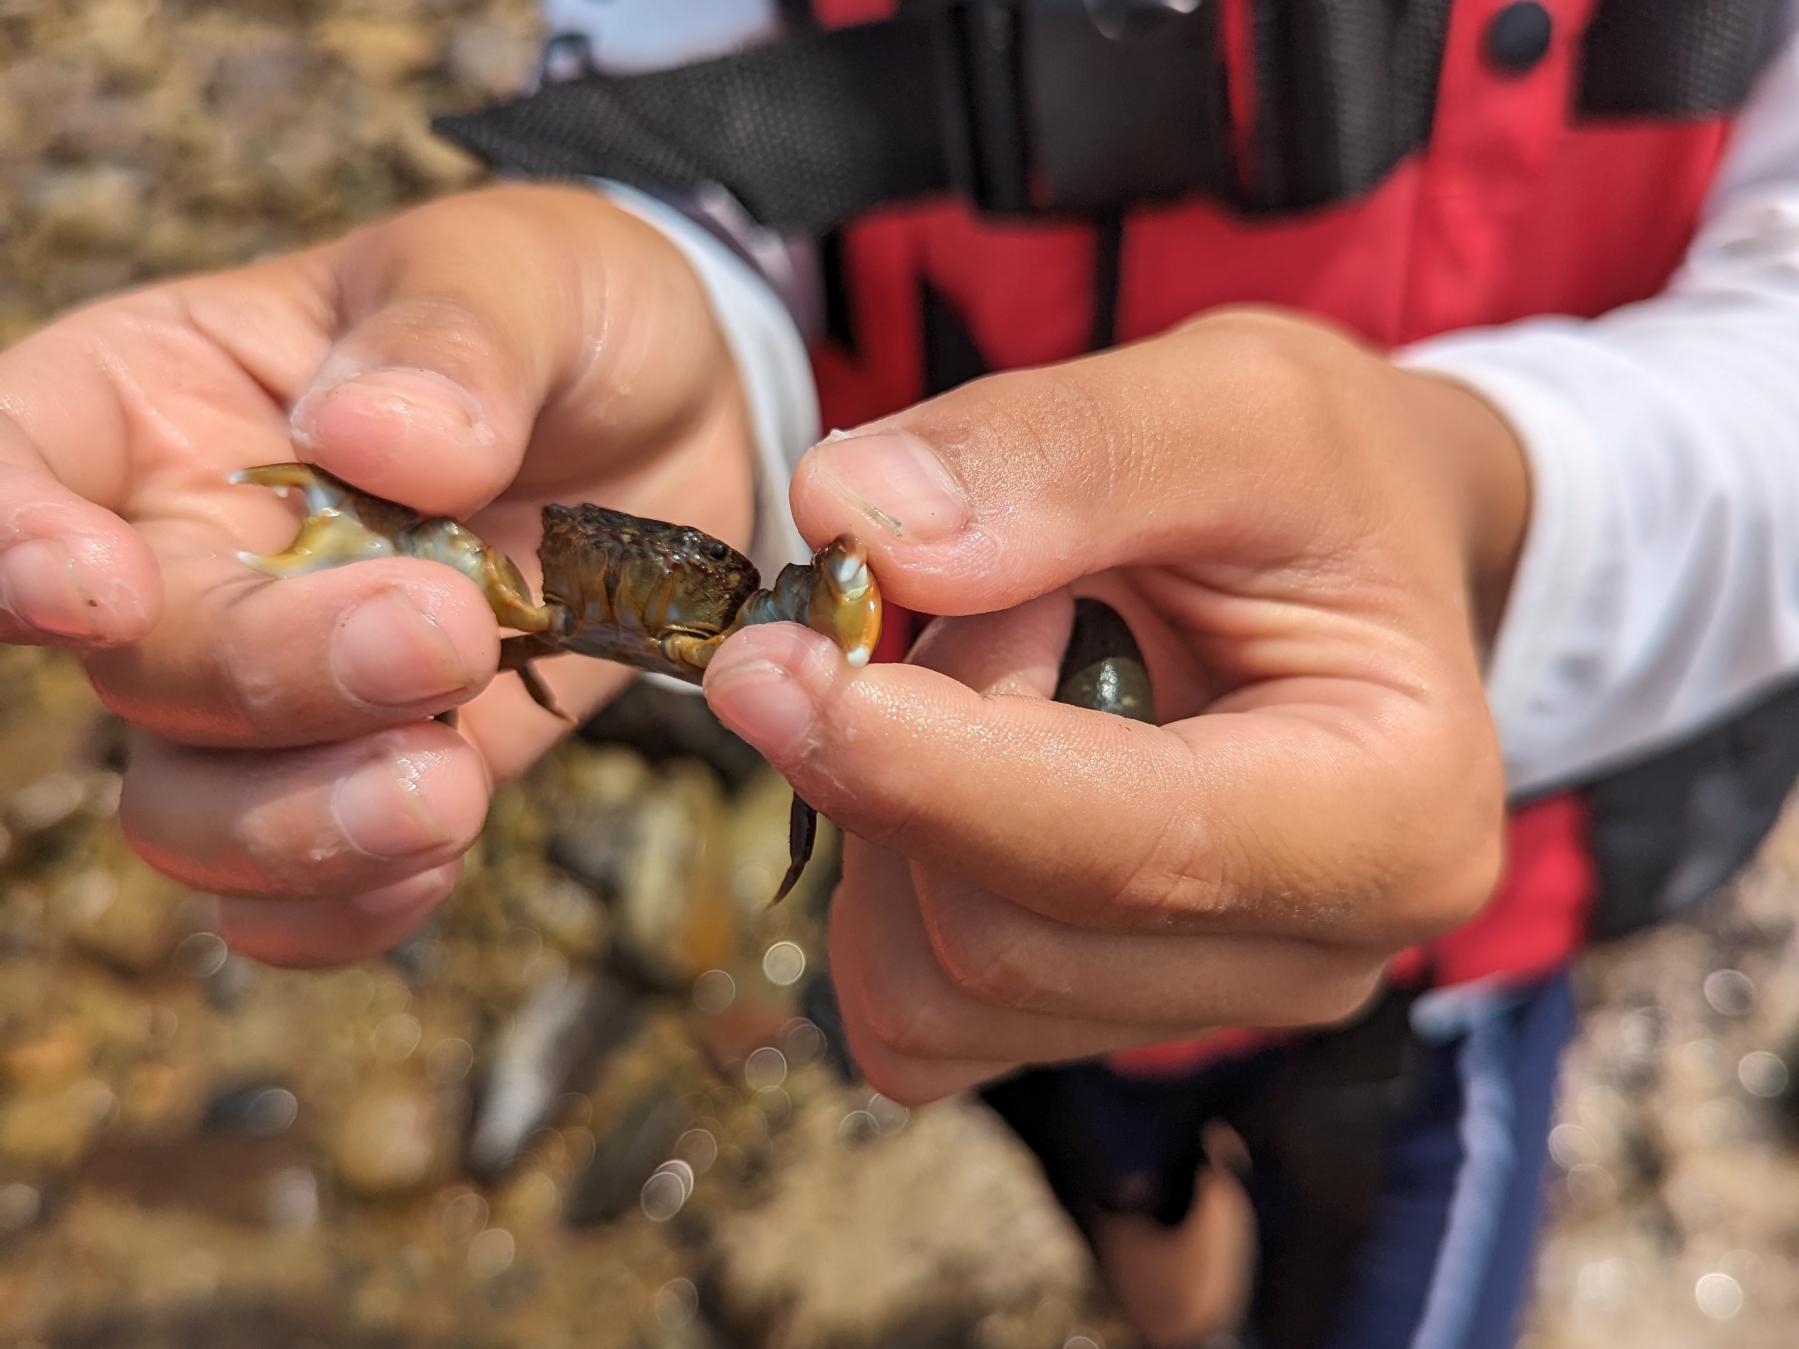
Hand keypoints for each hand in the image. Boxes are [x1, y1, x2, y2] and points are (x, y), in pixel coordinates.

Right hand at [0, 185, 752, 964]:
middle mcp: (184, 556)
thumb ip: (451, 339)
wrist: (673, 424)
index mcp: (161, 401)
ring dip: (305, 825)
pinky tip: (431, 865)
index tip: (89, 588)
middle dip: (270, 673)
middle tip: (443, 633)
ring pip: (191, 806)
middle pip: (138, 661)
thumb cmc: (559, 317)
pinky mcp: (377, 768)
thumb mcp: (522, 274)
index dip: (6, 539)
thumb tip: (364, 435)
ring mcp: (278, 684)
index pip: (10, 461)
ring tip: (451, 788)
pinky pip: (300, 891)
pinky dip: (346, 908)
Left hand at [703, 308, 1528, 1103]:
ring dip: (895, 809)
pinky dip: (885, 884)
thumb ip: (1057, 449)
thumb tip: (858, 523)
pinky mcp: (1096, 1024)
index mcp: (1395, 819)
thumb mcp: (1232, 403)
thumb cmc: (1323, 482)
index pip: (1128, 851)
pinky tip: (957, 768)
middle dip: (919, 748)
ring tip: (1004, 667)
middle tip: (986, 591)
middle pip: (1001, 936)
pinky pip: (914, 1016)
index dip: (924, 767)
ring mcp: (1198, 1009)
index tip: (771, 664)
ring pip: (933, 988)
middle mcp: (1313, 956)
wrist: (1347, 570)